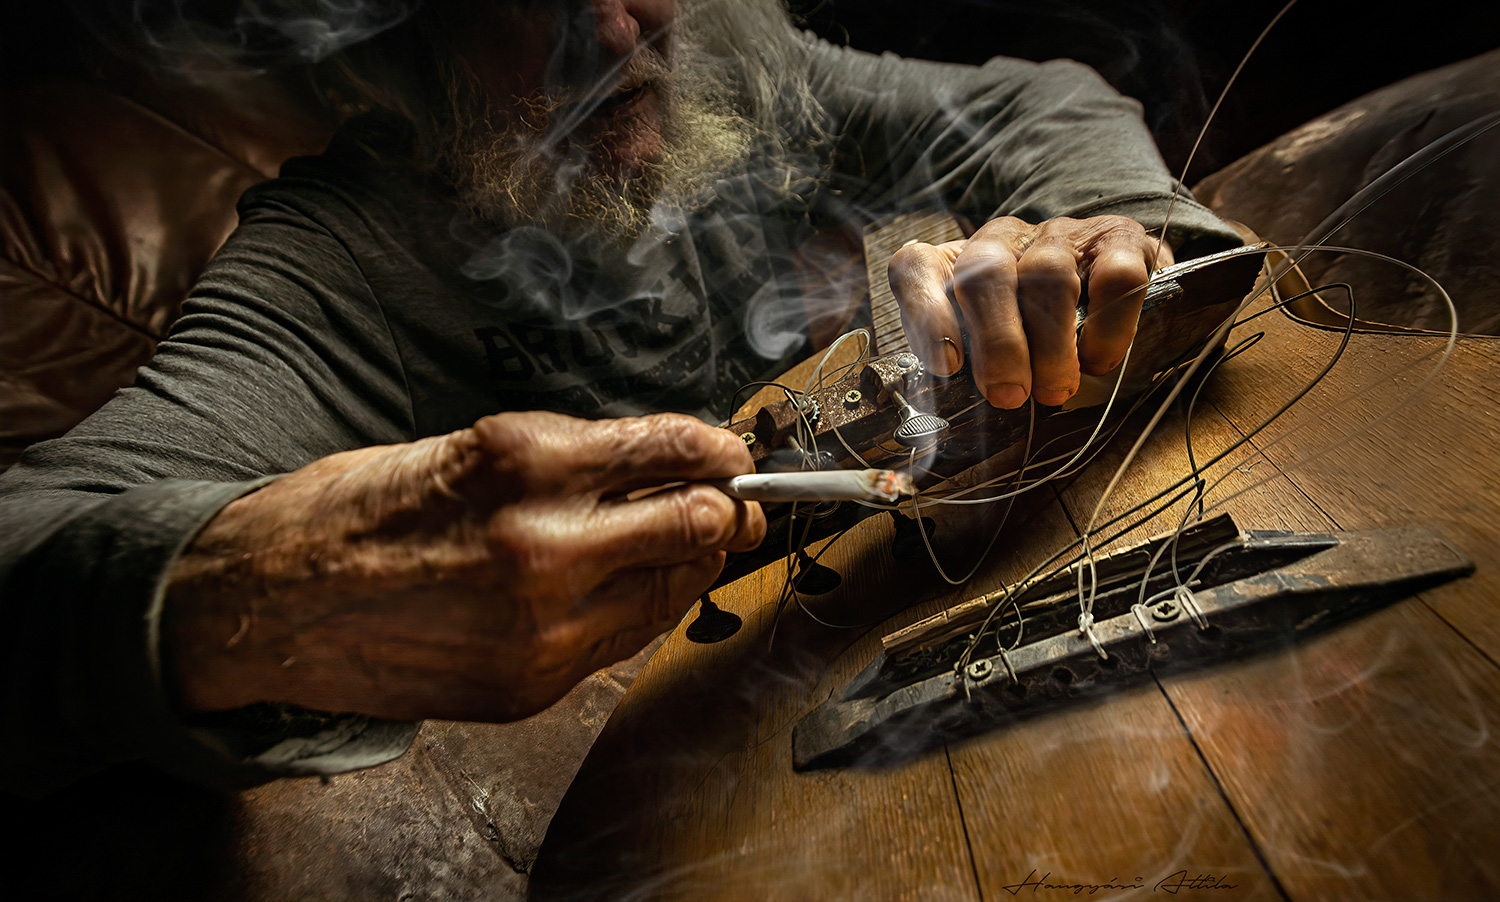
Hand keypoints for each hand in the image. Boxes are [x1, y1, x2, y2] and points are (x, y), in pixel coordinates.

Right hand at [163, 411, 764, 722]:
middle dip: (727, 507)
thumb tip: (662, 463)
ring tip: (687, 539)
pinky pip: (625, 638)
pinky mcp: (530, 683)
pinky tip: (629, 583)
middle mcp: (543, 544)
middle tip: (735, 499)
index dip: (718, 448)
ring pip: (674, 589)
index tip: (731, 449)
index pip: (670, 450)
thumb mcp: (467, 447)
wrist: (266, 604)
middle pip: (698, 523)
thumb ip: (570, 460)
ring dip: (692, 559)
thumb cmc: (357, 512)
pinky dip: (641, 605)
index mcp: (522, 460)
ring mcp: (542, 626)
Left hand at [888, 215, 1172, 407]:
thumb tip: (957, 417)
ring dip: (1050, 343)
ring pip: (1048, 275)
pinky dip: (1106, 325)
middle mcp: (1003, 240)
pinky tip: (1099, 360)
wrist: (1124, 299)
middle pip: (985, 272)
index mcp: (956, 266)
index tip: (946, 368)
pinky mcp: (1120, 239)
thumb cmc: (1040, 340)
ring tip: (1055, 391)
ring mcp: (1060, 235)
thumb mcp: (994, 356)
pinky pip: (1113, 276)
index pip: (918, 267)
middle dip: (997, 342)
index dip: (925, 313)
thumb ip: (973, 373)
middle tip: (1009, 395)